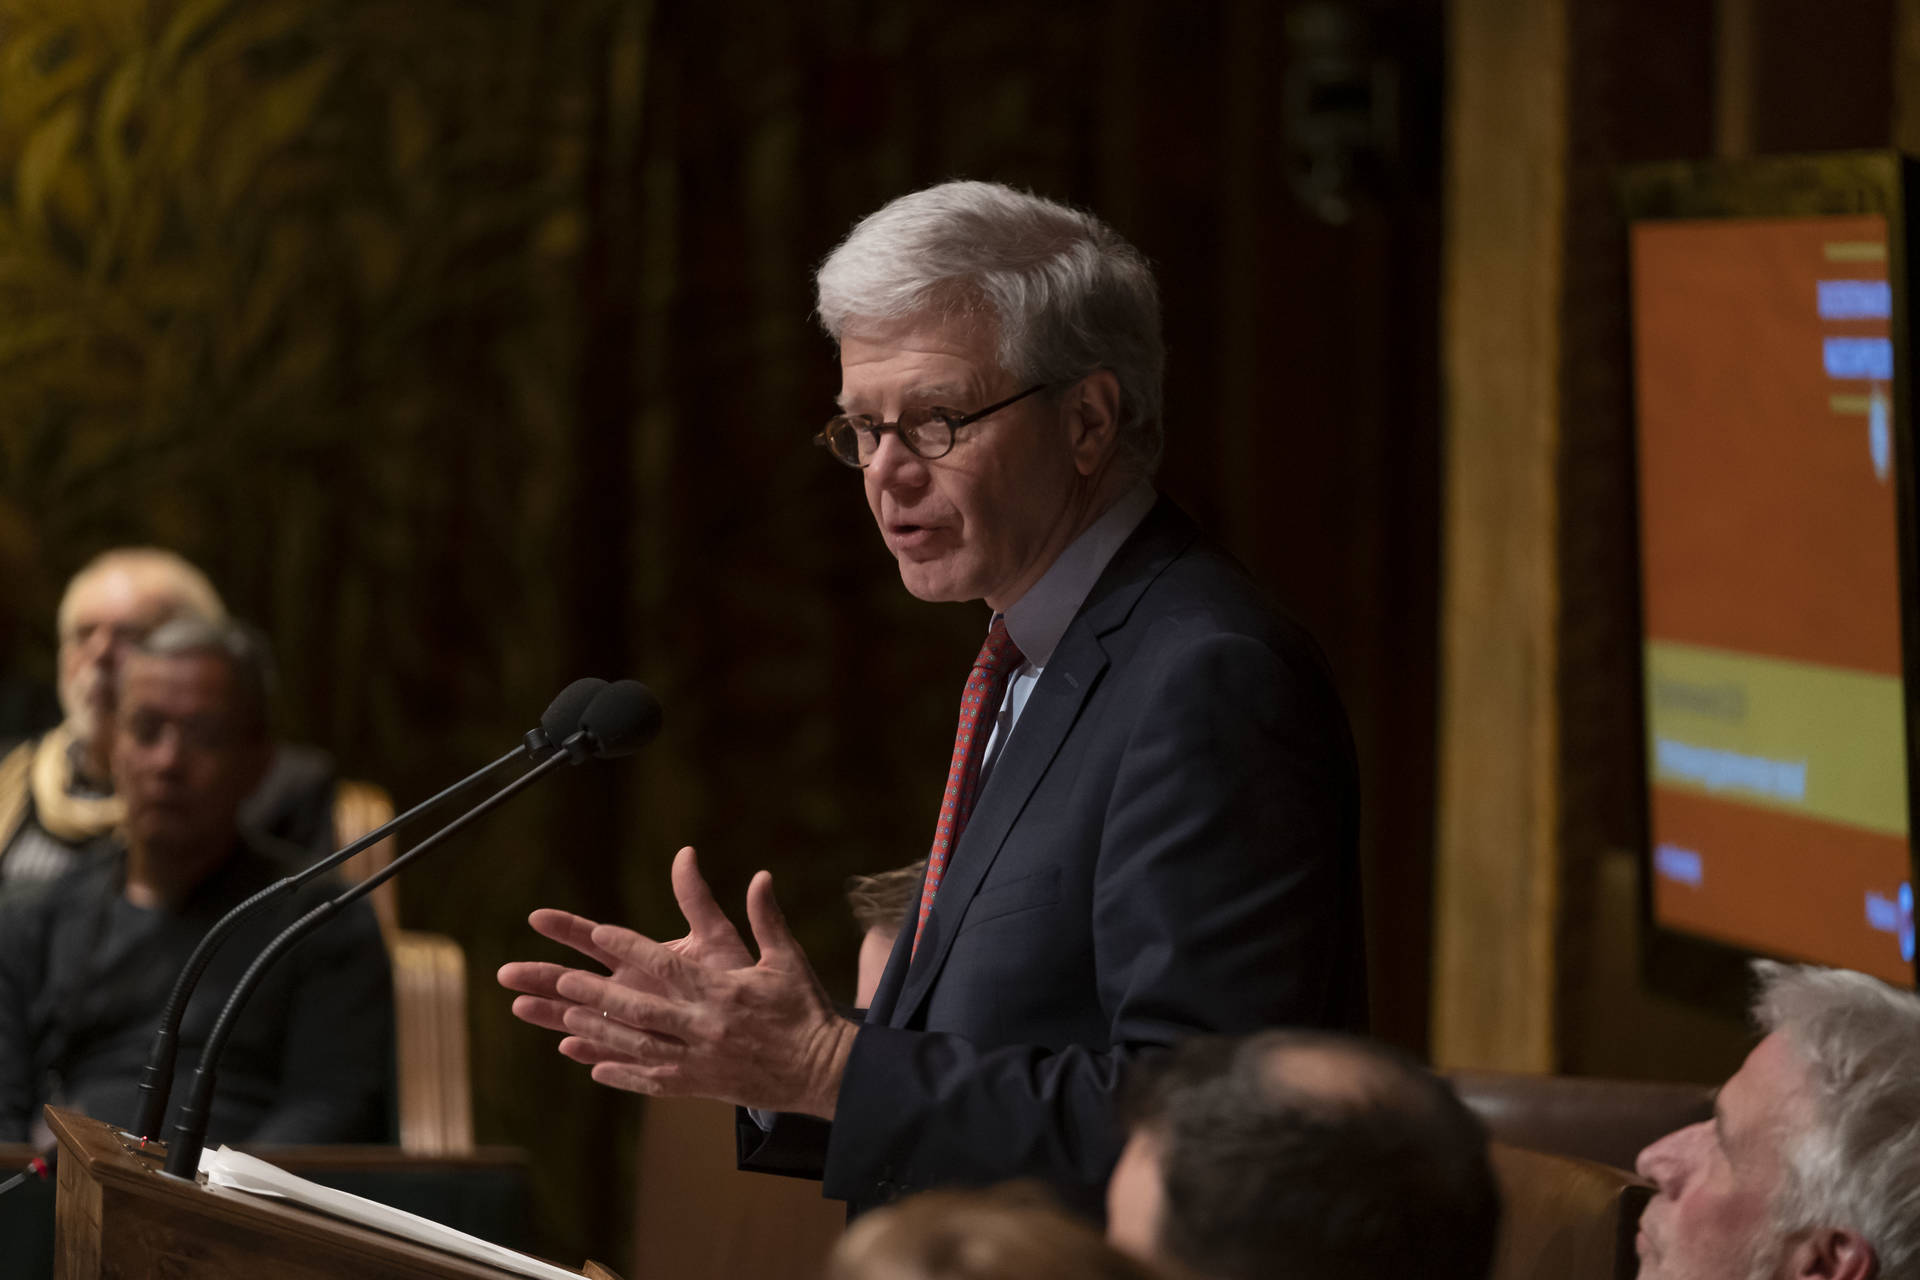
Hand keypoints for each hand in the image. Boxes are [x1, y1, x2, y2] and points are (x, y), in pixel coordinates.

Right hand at [497, 847, 751, 1039]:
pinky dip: (593, 1050)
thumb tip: (686, 852)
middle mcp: (630, 990)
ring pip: (584, 1018)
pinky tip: (568, 1048)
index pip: (594, 939)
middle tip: (503, 973)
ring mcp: (634, 1022)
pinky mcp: (648, 1052)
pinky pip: (615, 1054)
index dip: (566, 927)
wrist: (758, 1020)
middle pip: (576, 981)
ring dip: (553, 1014)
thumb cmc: (736, 975)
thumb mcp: (715, 934)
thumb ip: (696, 898)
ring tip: (518, 1007)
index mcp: (641, 959)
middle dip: (541, 976)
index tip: (536, 915)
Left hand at [498, 849, 856, 1117]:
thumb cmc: (804, 1009)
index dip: (631, 948)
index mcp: (722, 990)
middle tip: (561, 981)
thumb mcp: (787, 958)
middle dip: (597, 995)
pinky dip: (622, 1074)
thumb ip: (766, 917)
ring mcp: (700, 1060)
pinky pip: (653, 1081)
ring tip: (563, 1021)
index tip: (598, 932)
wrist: (822, 1070)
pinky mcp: (701, 1086)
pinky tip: (593, 1067)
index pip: (667, 965)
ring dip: (598, 1033)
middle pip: (640, 1009)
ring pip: (639, 1046)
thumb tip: (761, 875)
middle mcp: (705, 1026)